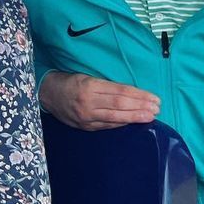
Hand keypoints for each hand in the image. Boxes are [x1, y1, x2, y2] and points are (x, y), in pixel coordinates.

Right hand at [39, 71, 158, 129]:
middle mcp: (88, 102)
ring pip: (116, 117)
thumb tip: (131, 94)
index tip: (153, 97)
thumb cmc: (68, 82)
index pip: (120, 91)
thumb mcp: (86, 77)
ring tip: (150, 116)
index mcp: (89, 86)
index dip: (139, 95)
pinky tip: (132, 122)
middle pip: (120, 105)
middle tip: (157, 108)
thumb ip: (106, 86)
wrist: (46, 94)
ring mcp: (86, 117)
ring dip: (135, 117)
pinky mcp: (85, 126)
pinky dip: (121, 123)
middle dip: (141, 107)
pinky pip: (107, 126)